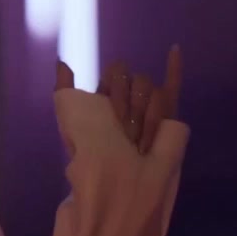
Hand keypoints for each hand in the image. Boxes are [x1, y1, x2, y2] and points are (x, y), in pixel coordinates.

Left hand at [55, 44, 182, 153]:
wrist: (116, 186)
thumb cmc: (91, 155)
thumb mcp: (69, 118)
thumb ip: (65, 89)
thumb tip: (62, 62)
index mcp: (104, 100)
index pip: (116, 74)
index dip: (115, 88)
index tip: (111, 112)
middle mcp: (128, 102)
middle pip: (137, 79)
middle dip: (130, 104)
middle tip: (125, 133)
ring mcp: (149, 111)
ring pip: (155, 91)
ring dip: (148, 115)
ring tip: (139, 143)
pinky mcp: (170, 122)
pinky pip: (173, 90)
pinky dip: (174, 70)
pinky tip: (174, 49)